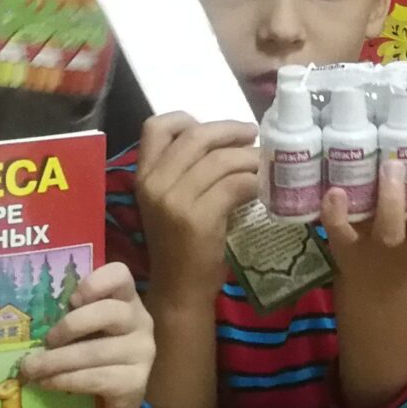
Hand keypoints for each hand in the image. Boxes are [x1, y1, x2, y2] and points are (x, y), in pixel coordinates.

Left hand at [23, 260, 154, 407]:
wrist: (113, 402)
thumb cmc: (92, 356)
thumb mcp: (85, 330)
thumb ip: (71, 316)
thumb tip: (30, 319)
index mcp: (127, 300)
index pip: (120, 275)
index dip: (94, 283)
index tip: (71, 301)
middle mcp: (141, 321)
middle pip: (108, 312)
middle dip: (69, 327)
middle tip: (45, 342)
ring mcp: (142, 353)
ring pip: (96, 351)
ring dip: (56, 361)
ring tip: (31, 370)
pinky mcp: (136, 383)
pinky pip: (96, 378)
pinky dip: (66, 380)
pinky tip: (48, 383)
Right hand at [138, 112, 259, 303]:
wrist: (179, 289)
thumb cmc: (180, 242)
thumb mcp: (169, 201)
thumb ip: (185, 170)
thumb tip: (227, 138)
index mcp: (143, 175)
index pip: (155, 127)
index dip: (186, 118)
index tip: (214, 127)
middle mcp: (153, 183)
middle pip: (196, 136)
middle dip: (230, 131)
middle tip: (252, 135)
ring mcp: (174, 201)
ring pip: (219, 160)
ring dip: (249, 158)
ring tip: (263, 164)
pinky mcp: (198, 219)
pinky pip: (234, 185)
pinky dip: (253, 182)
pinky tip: (262, 189)